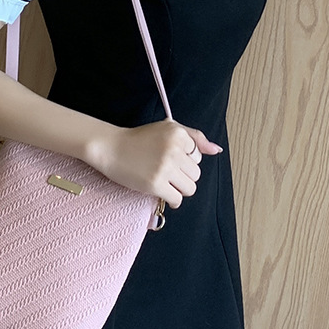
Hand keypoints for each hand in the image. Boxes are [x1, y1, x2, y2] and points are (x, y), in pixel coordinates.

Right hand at [88, 120, 222, 208]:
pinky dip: (173, 200)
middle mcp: (174, 149)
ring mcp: (165, 167)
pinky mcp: (155, 183)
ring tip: (166, 182)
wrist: (111, 148)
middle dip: (183, 176)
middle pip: (196, 174)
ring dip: (180, 189)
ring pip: (190, 188)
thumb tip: (217, 150)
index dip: (185, 160)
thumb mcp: (168, 128)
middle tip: (167, 172)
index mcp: (178, 133)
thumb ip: (195, 137)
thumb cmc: (139, 139)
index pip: (198, 156)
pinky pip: (177, 198)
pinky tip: (163, 192)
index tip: (169, 158)